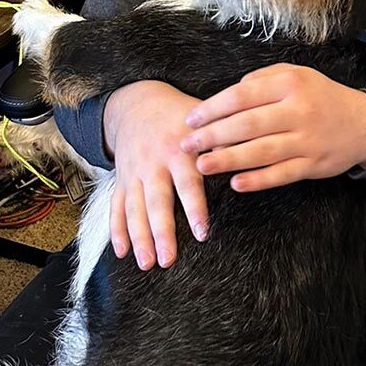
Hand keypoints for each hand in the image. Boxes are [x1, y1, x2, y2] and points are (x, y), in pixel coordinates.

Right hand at [104, 81, 207, 269]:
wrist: (138, 102)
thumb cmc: (180, 114)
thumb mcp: (201, 119)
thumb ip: (222, 138)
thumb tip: (249, 153)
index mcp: (178, 149)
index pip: (188, 183)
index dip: (195, 208)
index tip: (201, 233)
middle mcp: (153, 163)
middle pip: (157, 202)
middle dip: (161, 232)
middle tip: (168, 260)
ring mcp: (134, 172)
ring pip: (134, 209)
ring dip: (139, 237)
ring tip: (146, 263)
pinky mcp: (122, 179)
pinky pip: (116, 206)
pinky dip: (117, 230)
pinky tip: (122, 252)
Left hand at [180, 64, 365, 192]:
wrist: (363, 124)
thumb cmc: (320, 97)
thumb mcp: (296, 74)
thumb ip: (261, 80)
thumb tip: (228, 96)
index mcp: (290, 84)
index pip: (242, 95)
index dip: (212, 108)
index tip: (191, 119)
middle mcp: (299, 111)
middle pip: (247, 125)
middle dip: (212, 136)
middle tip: (187, 145)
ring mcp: (307, 140)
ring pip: (261, 152)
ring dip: (228, 160)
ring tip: (202, 166)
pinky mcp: (313, 165)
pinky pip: (281, 174)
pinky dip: (258, 181)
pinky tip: (236, 184)